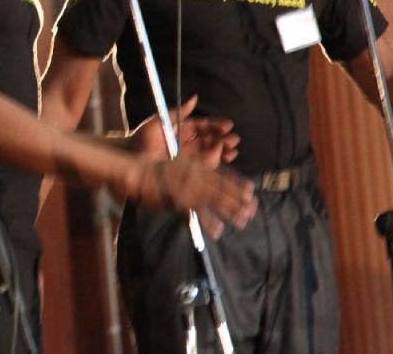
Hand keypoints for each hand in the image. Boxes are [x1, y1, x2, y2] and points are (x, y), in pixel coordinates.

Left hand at [130, 95, 238, 166]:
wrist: (131, 156)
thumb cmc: (143, 137)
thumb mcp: (160, 121)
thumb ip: (178, 111)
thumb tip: (194, 98)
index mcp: (184, 128)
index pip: (205, 126)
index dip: (217, 126)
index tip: (228, 125)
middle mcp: (189, 142)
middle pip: (211, 140)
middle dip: (224, 140)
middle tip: (233, 140)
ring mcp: (188, 156)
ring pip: (210, 153)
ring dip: (222, 152)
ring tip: (230, 152)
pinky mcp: (186, 169)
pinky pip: (203, 167)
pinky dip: (213, 165)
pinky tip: (220, 162)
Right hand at [132, 157, 256, 238]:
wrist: (139, 171)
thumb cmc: (156, 167)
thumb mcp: (179, 161)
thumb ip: (195, 165)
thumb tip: (210, 166)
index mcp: (197, 165)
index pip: (223, 173)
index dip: (238, 182)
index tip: (251, 189)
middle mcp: (198, 175)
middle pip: (224, 188)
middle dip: (239, 199)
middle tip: (253, 209)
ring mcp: (191, 187)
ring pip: (217, 200)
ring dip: (231, 211)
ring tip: (243, 221)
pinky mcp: (182, 200)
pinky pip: (199, 212)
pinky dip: (210, 222)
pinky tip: (218, 230)